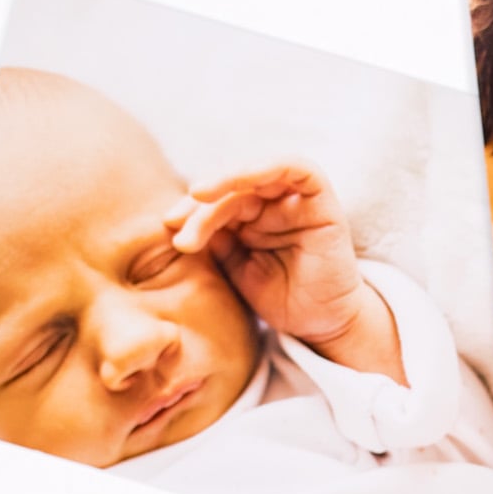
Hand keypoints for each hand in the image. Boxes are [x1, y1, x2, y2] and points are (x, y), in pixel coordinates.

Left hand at [168, 165, 399, 380]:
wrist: (321, 327)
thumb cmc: (282, 299)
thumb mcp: (236, 267)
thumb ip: (216, 238)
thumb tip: (183, 215)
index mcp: (254, 214)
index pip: (218, 199)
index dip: (191, 209)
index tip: (171, 228)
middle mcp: (275, 202)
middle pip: (231, 188)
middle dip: (201, 208)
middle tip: (181, 235)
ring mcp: (298, 200)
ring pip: (254, 177)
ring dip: (222, 187)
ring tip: (197, 208)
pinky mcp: (321, 201)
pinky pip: (298, 169)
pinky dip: (266, 166)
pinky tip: (239, 178)